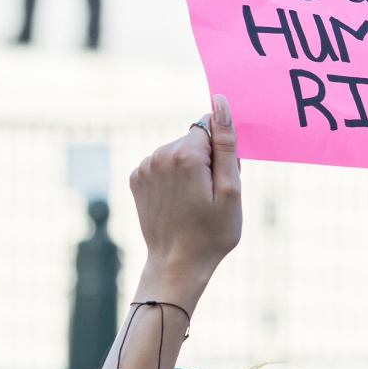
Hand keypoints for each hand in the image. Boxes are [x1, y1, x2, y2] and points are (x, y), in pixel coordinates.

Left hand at [130, 94, 241, 309]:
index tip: (222, 177)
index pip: (212, 126)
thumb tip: (221, 103)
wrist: (177, 265)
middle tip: (212, 194)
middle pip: (195, 138)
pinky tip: (179, 201)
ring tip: (195, 200)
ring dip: (191, 168)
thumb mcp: (230, 188)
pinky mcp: (136, 178)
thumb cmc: (212, 232)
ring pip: (179, 150)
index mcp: (186, 155)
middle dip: (208, 158)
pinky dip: (174, 176)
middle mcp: (160, 154)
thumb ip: (226, 143)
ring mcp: (144, 167)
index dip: (223, 150)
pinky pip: (164, 164)